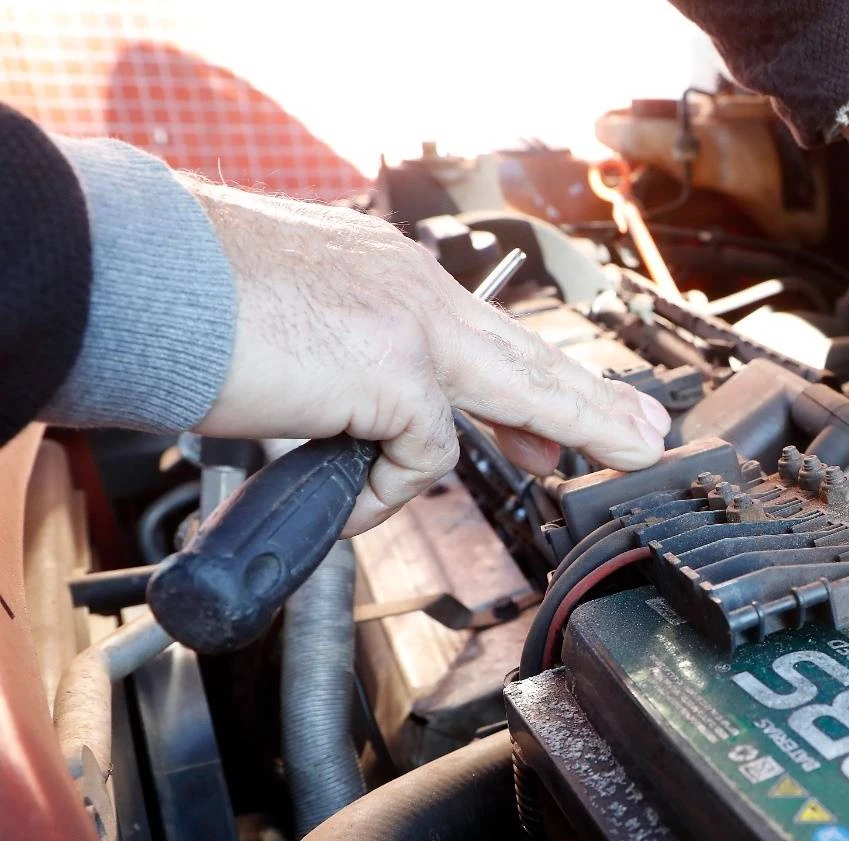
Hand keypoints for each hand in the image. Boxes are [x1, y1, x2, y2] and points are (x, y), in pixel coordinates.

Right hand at [180, 178, 669, 534]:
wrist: (138, 282)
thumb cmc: (188, 306)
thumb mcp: (292, 331)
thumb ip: (345, 370)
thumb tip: (360, 421)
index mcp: (385, 274)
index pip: (474, 334)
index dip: (523, 382)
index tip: (562, 424)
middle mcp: (410, 289)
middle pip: (525, 356)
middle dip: (592, 400)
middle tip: (645, 431)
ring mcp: (412, 327)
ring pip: (521, 387)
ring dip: (578, 425)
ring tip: (631, 449)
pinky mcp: (399, 371)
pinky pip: (415, 458)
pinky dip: (376, 491)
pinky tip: (345, 493)